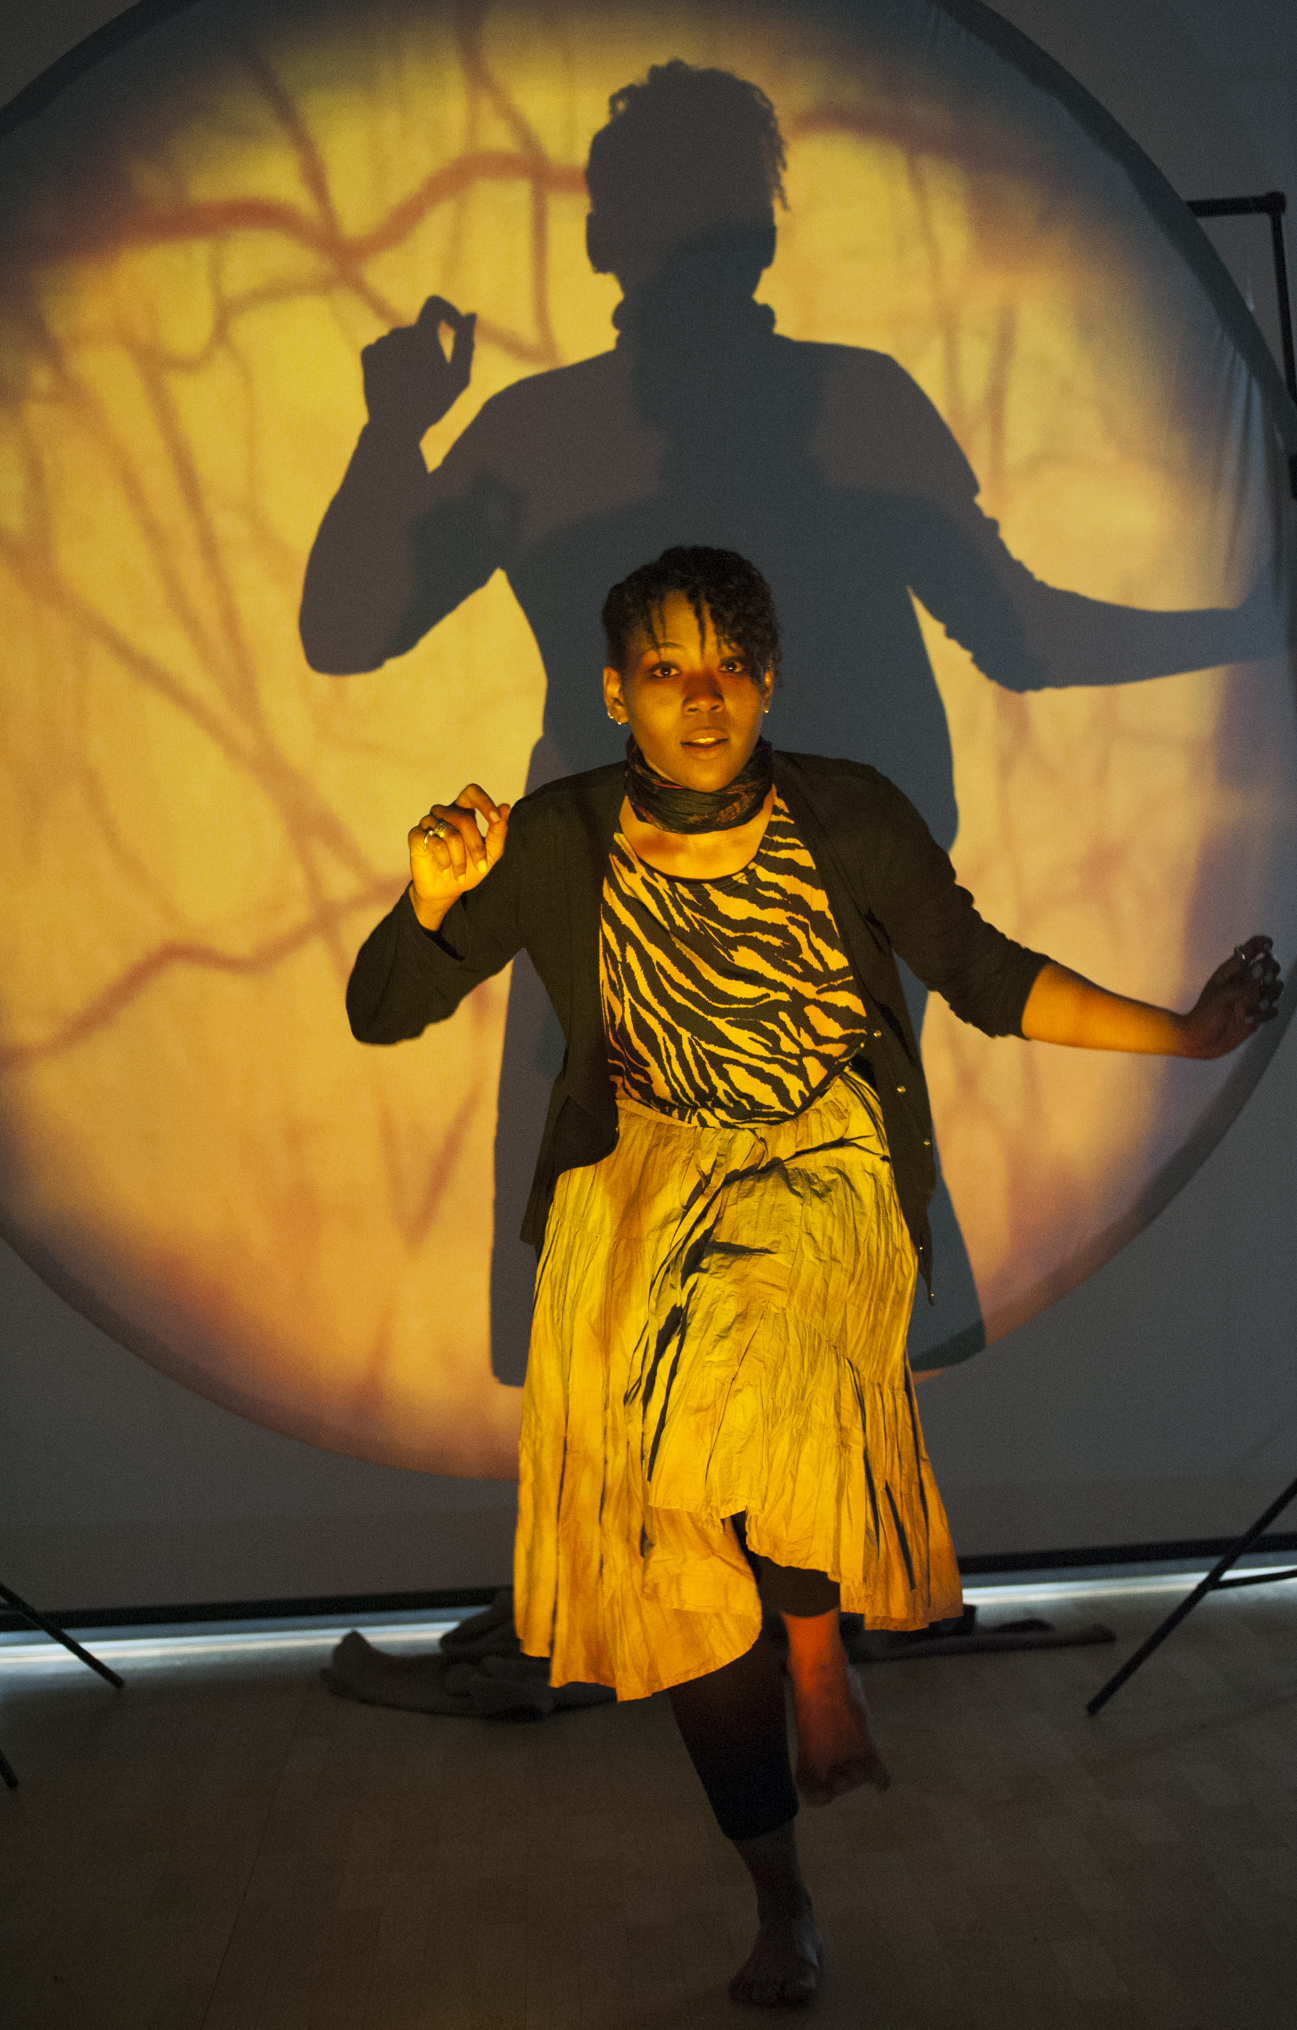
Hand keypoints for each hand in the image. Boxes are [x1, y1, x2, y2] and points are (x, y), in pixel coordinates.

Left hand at [361, 296, 475, 438]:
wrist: (395, 430)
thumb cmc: (432, 404)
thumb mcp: (459, 378)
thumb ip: (466, 344)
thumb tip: (471, 315)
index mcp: (423, 335)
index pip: (434, 304)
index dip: (447, 311)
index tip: (454, 327)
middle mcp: (399, 333)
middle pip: (418, 330)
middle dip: (426, 348)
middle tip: (430, 379)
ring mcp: (381, 343)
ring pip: (399, 341)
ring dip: (407, 357)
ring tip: (410, 385)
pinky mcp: (367, 354)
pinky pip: (383, 349)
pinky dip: (390, 362)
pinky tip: (394, 383)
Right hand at [408, 784, 509, 926]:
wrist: (446, 891)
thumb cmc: (469, 870)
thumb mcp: (490, 854)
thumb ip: (498, 832)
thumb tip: (505, 806)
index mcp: (463, 811)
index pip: (472, 792)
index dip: (484, 802)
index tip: (496, 820)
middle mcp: (444, 812)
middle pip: (464, 819)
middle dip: (476, 846)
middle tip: (481, 866)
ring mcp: (428, 822)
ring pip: (450, 834)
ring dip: (460, 859)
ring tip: (460, 873)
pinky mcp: (416, 835)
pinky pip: (434, 843)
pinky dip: (444, 860)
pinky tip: (444, 867)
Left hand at [1177, 935, 1282, 1057]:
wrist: (1200, 1042)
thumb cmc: (1204, 1016)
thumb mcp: (1220, 997)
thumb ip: (1242, 983)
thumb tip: (1262, 967)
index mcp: (1232, 972)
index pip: (1250, 950)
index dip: (1262, 943)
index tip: (1269, 946)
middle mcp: (1245, 982)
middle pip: (1270, 966)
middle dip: (1271, 971)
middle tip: (1263, 981)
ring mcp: (1252, 998)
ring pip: (1276, 987)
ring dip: (1271, 994)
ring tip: (1256, 1006)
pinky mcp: (1257, 1014)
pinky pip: (1273, 1009)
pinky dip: (1266, 1013)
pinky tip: (1249, 1020)